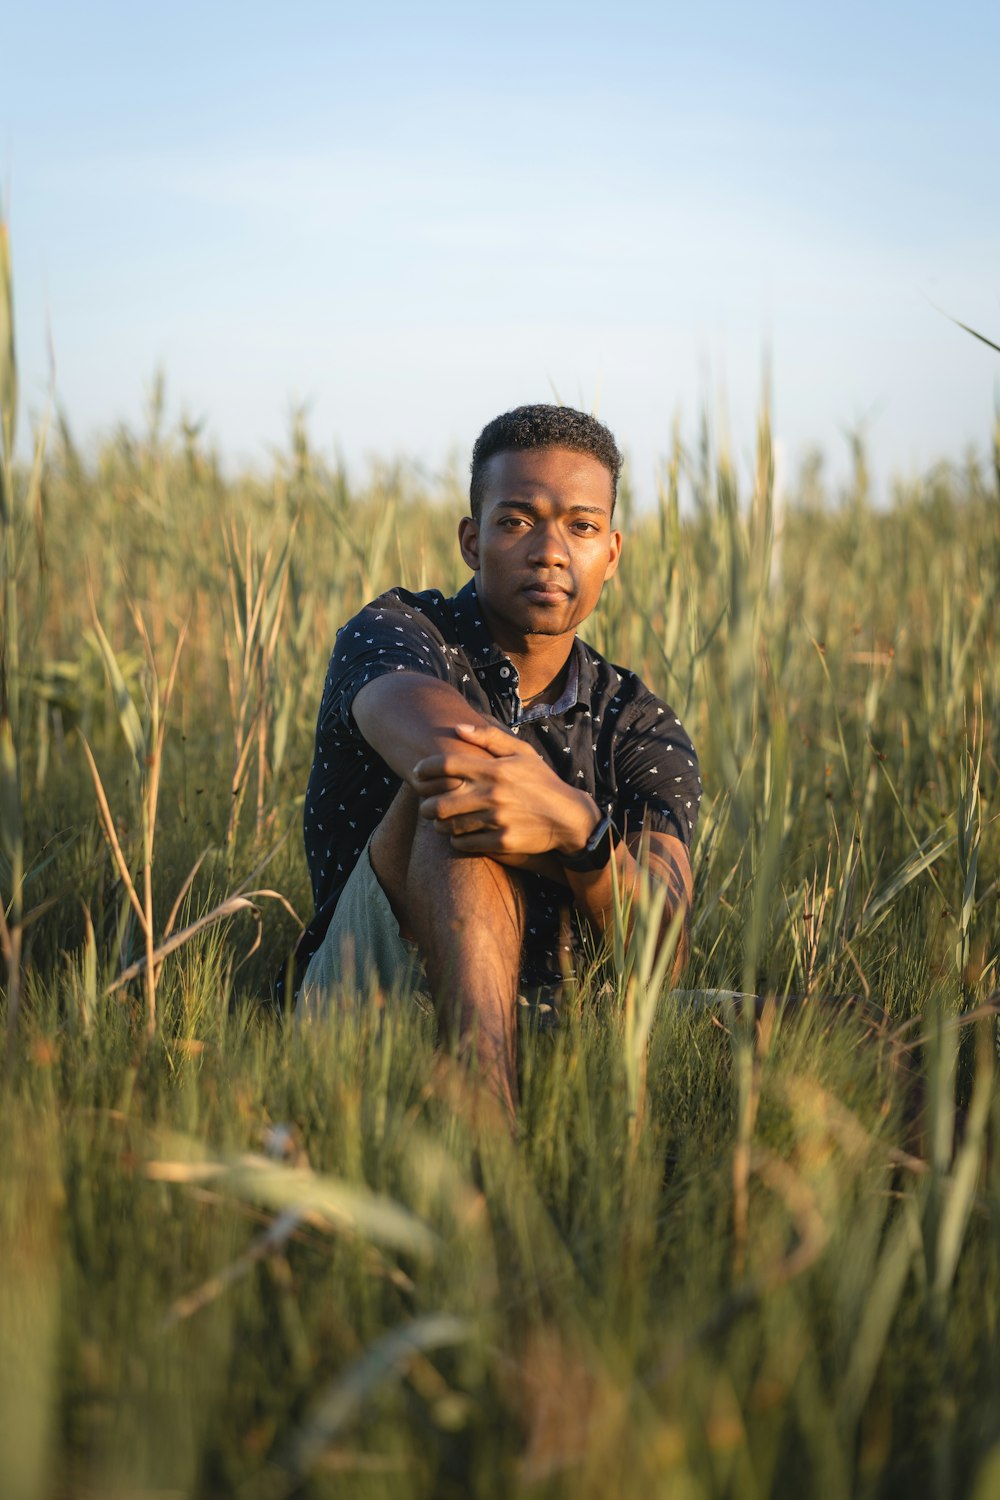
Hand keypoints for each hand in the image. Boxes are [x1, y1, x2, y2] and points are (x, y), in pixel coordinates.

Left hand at [412, 721, 598, 857]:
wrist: (569, 818)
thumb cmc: (541, 782)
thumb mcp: (522, 752)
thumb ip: (490, 737)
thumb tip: (458, 728)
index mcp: (495, 769)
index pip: (445, 765)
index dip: (424, 769)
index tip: (418, 773)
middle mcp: (493, 794)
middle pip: (439, 802)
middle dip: (426, 805)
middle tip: (426, 805)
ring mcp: (497, 820)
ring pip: (448, 826)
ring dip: (439, 824)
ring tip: (440, 820)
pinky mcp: (502, 842)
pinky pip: (464, 844)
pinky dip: (456, 840)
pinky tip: (459, 834)